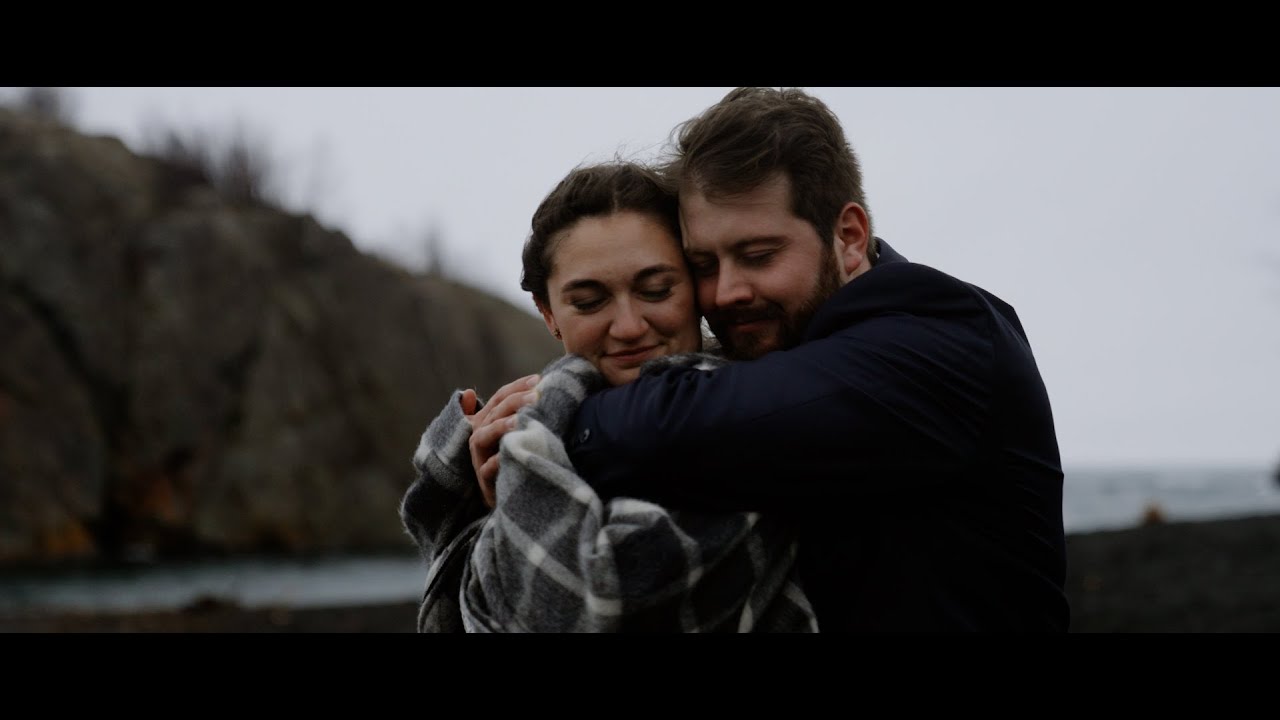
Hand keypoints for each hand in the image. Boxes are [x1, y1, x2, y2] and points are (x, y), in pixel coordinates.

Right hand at [465, 374, 538, 507]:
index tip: (539, 380)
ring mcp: (479, 459)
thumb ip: (517, 412)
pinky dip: (497, 460)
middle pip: (493, 412)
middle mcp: (478, 437)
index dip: (517, 387)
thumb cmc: (516, 461)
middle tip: (537, 394)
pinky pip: (487, 468)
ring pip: (483, 437)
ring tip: (521, 420)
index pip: (499, 398)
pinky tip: (515, 449)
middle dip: (515, 401)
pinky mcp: (484, 481)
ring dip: (501, 426)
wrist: (512, 500)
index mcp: (487, 422)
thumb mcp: (519, 435)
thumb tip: (505, 385)